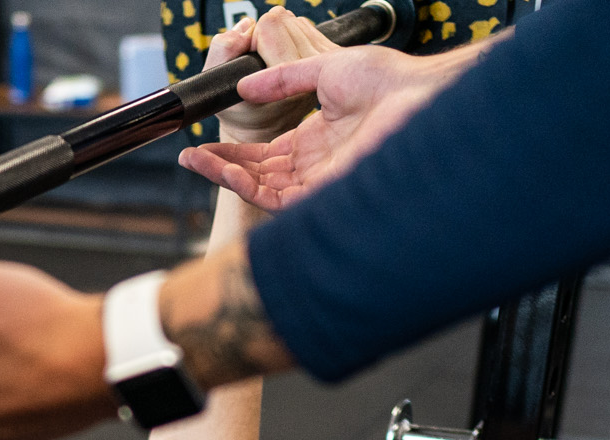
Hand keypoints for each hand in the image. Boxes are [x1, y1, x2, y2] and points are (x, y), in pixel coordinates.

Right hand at [180, 36, 490, 211]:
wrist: (420, 96)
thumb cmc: (391, 82)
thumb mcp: (326, 70)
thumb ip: (284, 79)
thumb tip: (246, 85)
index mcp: (318, 140)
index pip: (266, 154)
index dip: (233, 151)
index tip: (203, 143)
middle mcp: (317, 165)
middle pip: (257, 174)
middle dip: (220, 167)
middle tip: (188, 157)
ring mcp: (320, 182)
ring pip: (261, 189)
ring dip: (226, 176)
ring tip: (196, 161)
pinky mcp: (325, 194)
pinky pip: (276, 198)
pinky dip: (247, 186)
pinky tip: (226, 170)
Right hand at [207, 9, 331, 146]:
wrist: (273, 132)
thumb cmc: (242, 115)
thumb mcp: (219, 90)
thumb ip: (224, 51)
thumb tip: (246, 27)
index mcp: (287, 92)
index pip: (269, 28)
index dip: (251, 39)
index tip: (247, 62)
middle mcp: (313, 79)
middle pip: (282, 19)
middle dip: (265, 33)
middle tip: (257, 62)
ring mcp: (324, 70)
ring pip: (295, 22)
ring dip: (279, 34)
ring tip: (268, 63)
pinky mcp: (330, 63)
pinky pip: (307, 30)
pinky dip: (291, 36)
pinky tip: (282, 58)